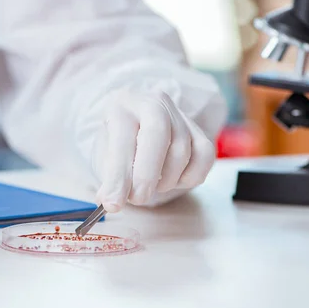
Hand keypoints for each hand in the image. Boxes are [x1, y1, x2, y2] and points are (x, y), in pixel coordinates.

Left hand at [91, 90, 214, 211]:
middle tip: (137, 199)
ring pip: (182, 151)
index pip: (121, 140)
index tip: (112, 204)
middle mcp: (152, 103)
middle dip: (146, 174)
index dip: (117, 176)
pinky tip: (172, 180)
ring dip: (166, 180)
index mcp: (121, 107)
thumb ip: (109, 177)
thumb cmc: (118, 144)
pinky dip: (189, 177)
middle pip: (157, 134)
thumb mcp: (104, 157)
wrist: (137, 129)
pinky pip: (204, 157)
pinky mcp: (198, 130)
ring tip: (151, 186)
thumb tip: (111, 200)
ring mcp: (178, 114)